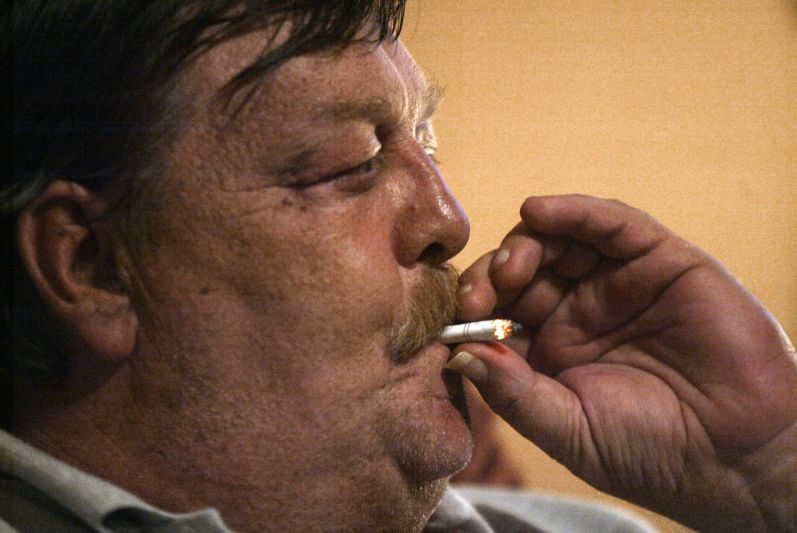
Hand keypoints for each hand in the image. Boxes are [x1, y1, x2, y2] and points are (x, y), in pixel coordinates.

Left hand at [451, 195, 796, 531]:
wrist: (736, 457)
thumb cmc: (648, 452)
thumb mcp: (566, 428)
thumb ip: (512, 392)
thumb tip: (457, 353)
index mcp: (550, 348)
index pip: (497, 310)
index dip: (473, 306)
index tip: (456, 318)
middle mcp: (579, 309)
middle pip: (521, 269)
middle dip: (493, 274)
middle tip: (480, 294)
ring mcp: (617, 283)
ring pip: (559, 239)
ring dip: (525, 242)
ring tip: (512, 266)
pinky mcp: (660, 261)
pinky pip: (611, 224)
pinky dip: (574, 211)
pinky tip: (539, 210)